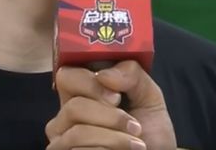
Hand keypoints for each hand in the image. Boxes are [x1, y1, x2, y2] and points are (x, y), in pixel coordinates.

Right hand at [46, 60, 175, 149]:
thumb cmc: (151, 131)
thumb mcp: (148, 95)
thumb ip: (131, 73)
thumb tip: (103, 75)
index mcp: (79, 94)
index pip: (66, 76)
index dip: (90, 84)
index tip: (117, 96)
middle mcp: (66, 117)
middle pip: (72, 107)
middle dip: (109, 116)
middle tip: (132, 124)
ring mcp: (64, 141)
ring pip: (78, 133)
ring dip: (114, 138)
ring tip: (136, 142)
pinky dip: (110, 149)